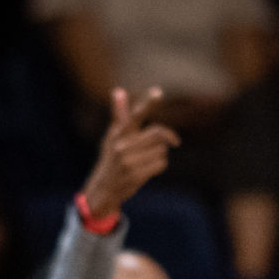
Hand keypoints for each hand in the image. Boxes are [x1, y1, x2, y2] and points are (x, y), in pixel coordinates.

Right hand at [78, 87, 180, 221]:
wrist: (103, 188)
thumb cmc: (111, 158)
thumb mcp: (112, 136)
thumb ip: (119, 114)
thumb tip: (118, 90)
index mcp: (119, 133)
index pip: (135, 115)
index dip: (147, 104)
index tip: (158, 92)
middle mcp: (122, 146)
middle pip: (157, 134)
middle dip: (166, 138)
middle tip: (174, 141)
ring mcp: (128, 161)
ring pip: (161, 150)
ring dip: (161, 153)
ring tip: (148, 159)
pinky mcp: (135, 175)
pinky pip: (160, 164)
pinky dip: (159, 165)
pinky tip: (148, 169)